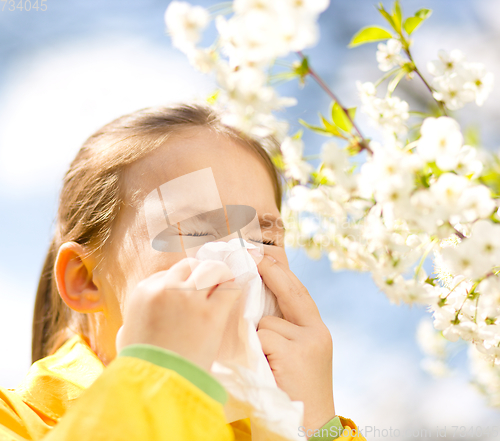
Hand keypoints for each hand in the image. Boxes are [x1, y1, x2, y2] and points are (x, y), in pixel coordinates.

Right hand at [116, 257, 241, 370]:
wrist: (155, 385)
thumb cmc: (140, 364)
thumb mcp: (128, 333)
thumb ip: (138, 317)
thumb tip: (149, 313)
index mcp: (144, 291)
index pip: (170, 272)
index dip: (183, 280)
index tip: (191, 289)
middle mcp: (166, 288)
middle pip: (191, 265)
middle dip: (201, 272)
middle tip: (211, 282)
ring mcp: (189, 298)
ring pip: (212, 269)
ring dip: (220, 274)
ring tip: (225, 283)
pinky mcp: (211, 313)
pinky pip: (229, 288)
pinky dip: (233, 289)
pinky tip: (232, 297)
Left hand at [249, 250, 334, 434]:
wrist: (310, 430)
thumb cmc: (295, 393)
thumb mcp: (295, 357)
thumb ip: (283, 331)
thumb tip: (255, 304)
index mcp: (317, 331)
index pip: (299, 292)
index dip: (281, 272)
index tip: (263, 256)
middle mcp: (316, 331)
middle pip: (291, 291)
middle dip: (271, 271)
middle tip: (252, 255)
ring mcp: (307, 341)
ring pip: (267, 321)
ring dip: (257, 336)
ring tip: (266, 362)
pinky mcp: (295, 352)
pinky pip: (262, 336)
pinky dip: (256, 348)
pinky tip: (265, 367)